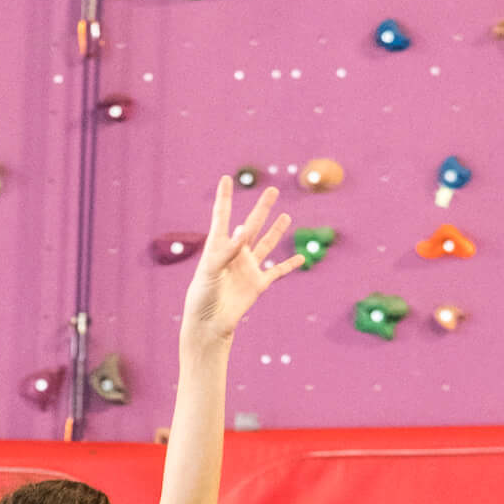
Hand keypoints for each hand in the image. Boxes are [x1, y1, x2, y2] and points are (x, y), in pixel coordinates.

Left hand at [179, 177, 307, 353]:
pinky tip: (300, 258)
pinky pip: (277, 271)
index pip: (222, 217)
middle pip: (252, 225)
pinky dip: (289, 265)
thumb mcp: (210, 271)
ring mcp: (248, 268)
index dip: (225, 198)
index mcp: (219, 247)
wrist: (208, 324)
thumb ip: (227, 251)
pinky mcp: (258, 284)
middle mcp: (236, 254)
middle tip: (272, 190)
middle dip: (262, 208)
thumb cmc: (202, 296)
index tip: (225, 179)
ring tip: (286, 216)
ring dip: (276, 230)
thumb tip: (244, 230)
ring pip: (266, 244)